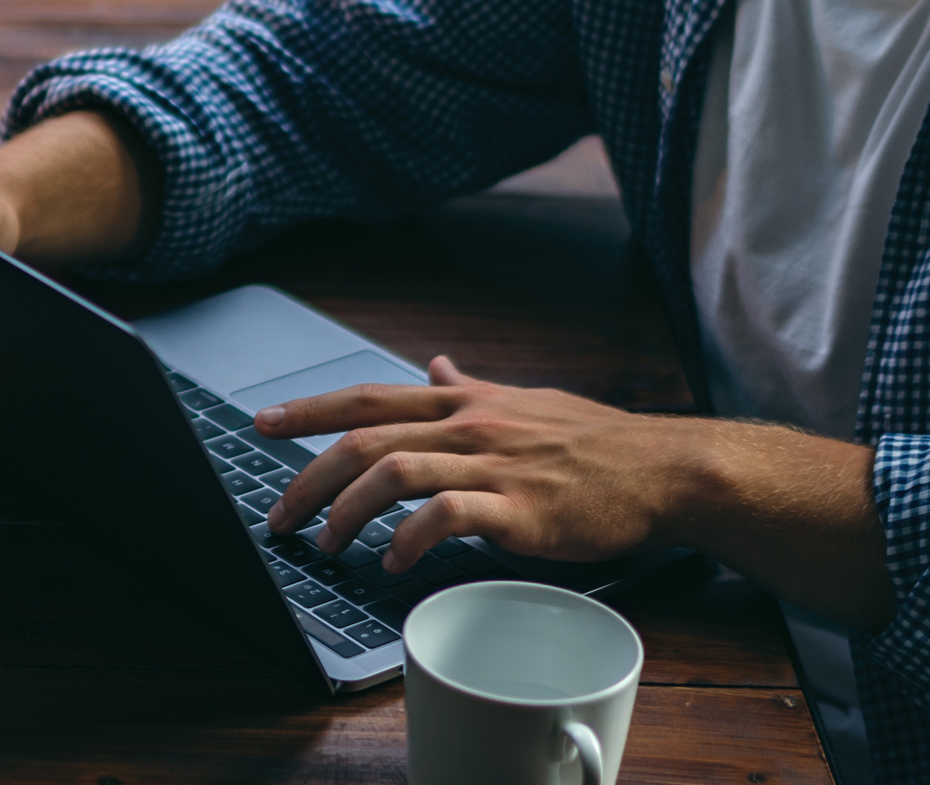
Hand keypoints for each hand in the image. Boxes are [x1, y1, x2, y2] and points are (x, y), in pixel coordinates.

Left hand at [252, 357, 888, 628]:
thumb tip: (437, 368)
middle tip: (278, 513)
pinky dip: (409, 539)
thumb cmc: (599, 445)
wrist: (667, 470)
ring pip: (393, 472)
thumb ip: (473, 391)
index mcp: (467, 403)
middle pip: (364, 438)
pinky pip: (444, 516)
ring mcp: (493, 464)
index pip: (369, 397)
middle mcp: (470, 425)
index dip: (309, 408)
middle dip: (307, 475)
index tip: (262, 424)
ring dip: (346, 511)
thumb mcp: (527, 402)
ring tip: (325, 545)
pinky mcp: (517, 507)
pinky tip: (392, 562)